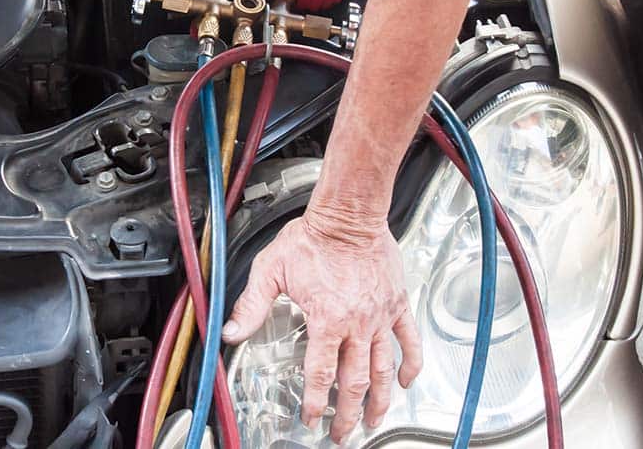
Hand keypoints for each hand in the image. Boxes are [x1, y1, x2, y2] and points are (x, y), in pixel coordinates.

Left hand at [223, 214, 421, 444]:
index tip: (311, 417)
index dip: (315, 401)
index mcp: (326, 319)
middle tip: (343, 433)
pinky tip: (407, 381)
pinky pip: (408, 340)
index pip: (319, 374)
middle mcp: (356, 323)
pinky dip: (410, 364)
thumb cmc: (313, 238)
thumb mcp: (271, 270)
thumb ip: (251, 305)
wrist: (349, 215)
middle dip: (348, 414)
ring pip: (383, 369)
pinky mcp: (396, 304)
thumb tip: (232, 331)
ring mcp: (380, 316)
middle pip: (354, 382)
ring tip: (375, 420)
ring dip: (380, 400)